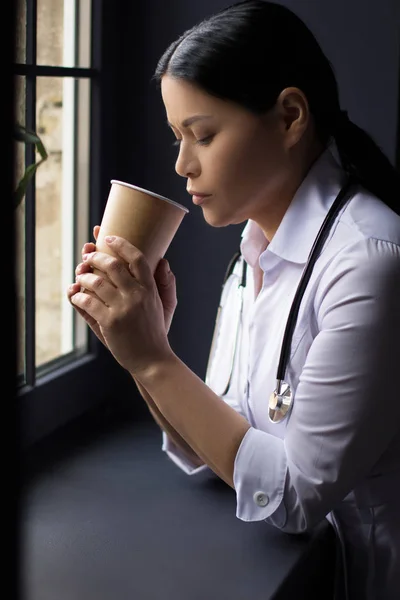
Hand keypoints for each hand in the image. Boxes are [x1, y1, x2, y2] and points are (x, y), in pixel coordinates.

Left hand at [68, 235, 173, 374]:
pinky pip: (88, 302)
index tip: (107, 237)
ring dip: (83, 276)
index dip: (121, 244)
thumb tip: (163, 262)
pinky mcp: (109, 323)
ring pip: (96, 282)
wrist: (152, 360)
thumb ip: (166, 283)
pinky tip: (76, 295)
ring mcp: (122, 309)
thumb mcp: (167, 306)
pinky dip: (78, 296)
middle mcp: (136, 296)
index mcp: (150, 289)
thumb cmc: (156, 332)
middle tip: (88, 256)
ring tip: (81, 276)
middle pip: (112, 265)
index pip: (137, 258)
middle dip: (96, 257)